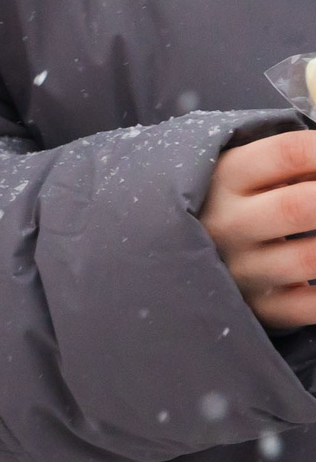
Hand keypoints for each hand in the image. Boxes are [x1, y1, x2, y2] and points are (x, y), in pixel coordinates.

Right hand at [203, 128, 315, 328]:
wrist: (161, 253)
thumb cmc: (222, 202)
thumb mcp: (237, 171)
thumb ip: (287, 164)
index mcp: (223, 178)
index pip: (286, 153)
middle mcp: (228, 223)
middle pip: (298, 207)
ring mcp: (243, 269)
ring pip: (310, 259)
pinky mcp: (260, 308)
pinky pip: (311, 307)